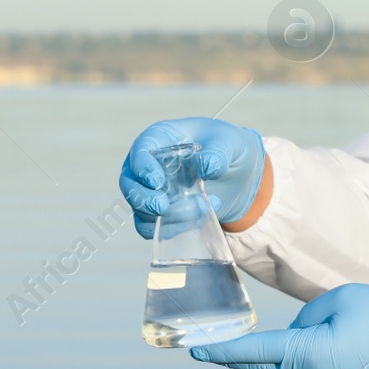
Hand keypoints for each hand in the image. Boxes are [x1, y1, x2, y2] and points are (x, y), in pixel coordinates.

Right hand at [119, 117, 263, 237]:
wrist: (237, 174)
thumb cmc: (227, 147)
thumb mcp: (230, 142)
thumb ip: (219, 152)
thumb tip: (207, 166)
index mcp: (161, 138)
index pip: (141, 150)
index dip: (142, 166)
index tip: (156, 181)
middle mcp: (149, 164)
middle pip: (130, 183)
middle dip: (141, 198)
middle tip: (161, 207)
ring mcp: (152, 190)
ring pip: (139, 208)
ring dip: (160, 216)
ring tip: (197, 212)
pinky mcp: (162, 212)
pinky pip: (152, 226)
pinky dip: (167, 229)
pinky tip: (193, 223)